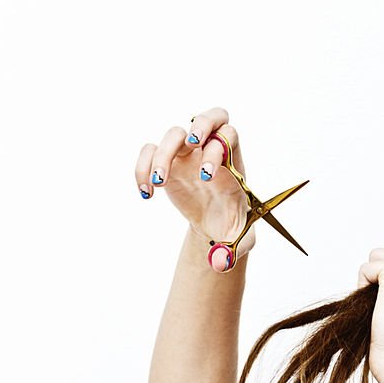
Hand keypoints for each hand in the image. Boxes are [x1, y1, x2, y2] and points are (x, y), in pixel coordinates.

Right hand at [135, 107, 253, 271]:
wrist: (217, 225)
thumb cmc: (233, 226)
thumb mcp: (240, 239)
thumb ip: (234, 250)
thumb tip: (221, 265)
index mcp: (234, 164)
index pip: (230, 138)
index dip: (219, 149)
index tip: (207, 177)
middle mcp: (212, 151)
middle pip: (210, 117)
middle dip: (200, 125)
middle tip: (191, 145)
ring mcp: (188, 154)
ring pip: (174, 133)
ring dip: (163, 155)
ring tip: (159, 183)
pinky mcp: (168, 163)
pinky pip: (150, 151)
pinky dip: (142, 168)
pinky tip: (147, 193)